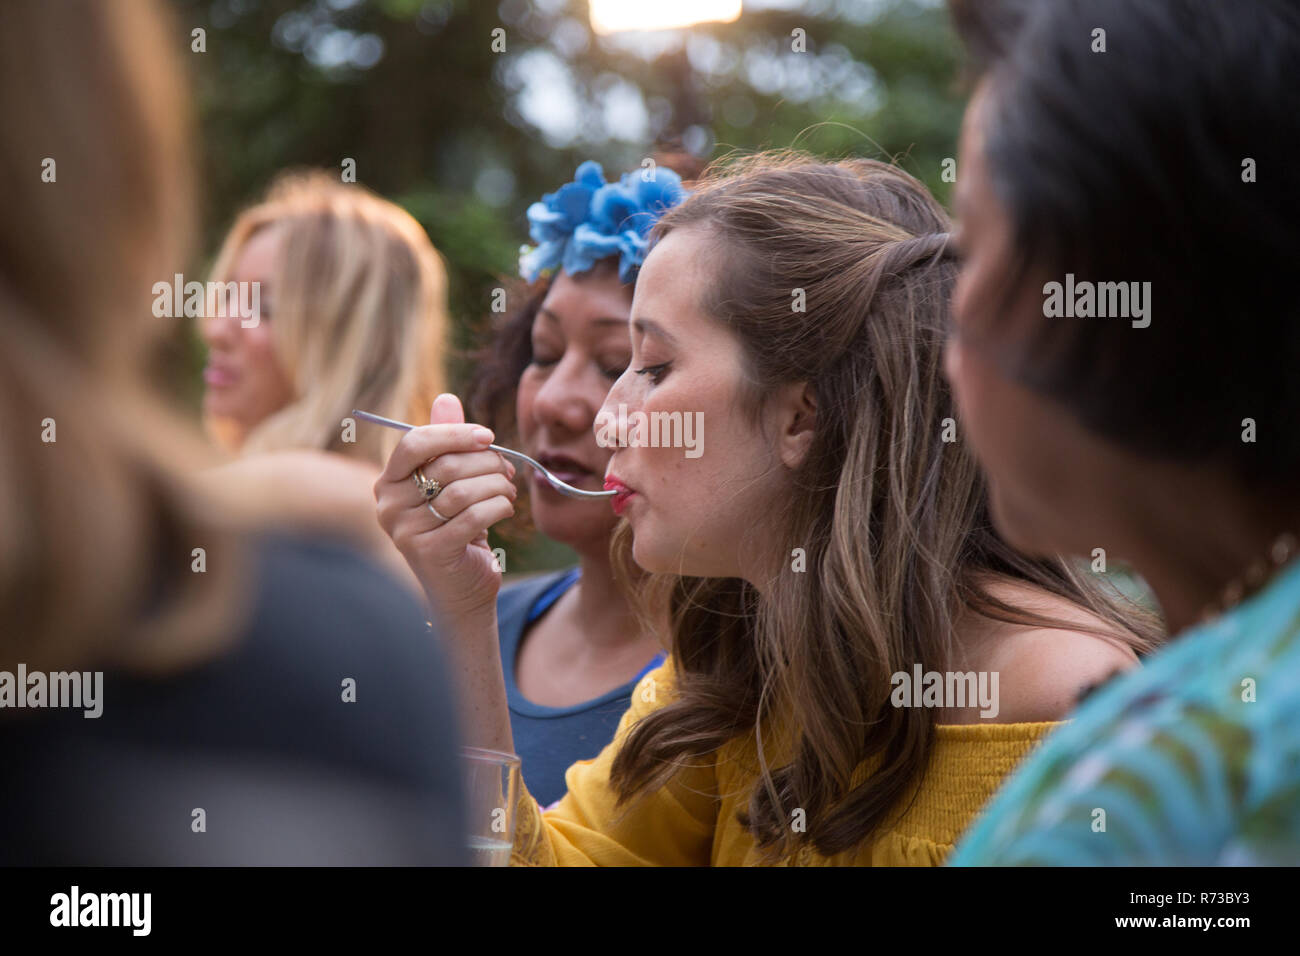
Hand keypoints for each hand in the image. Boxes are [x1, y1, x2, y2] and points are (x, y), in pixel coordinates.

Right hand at [374, 394, 516, 618]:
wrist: (460, 589)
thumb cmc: (456, 528)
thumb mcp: (451, 483)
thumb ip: (447, 443)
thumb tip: (447, 397)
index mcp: (388, 481)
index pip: (414, 442)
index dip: (455, 434)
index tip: (488, 437)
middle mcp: (388, 506)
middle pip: (444, 465)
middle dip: (486, 462)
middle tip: (508, 469)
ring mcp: (404, 531)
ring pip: (461, 490)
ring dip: (497, 485)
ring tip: (509, 489)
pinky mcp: (430, 552)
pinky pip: (473, 517)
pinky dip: (498, 507)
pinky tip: (506, 508)